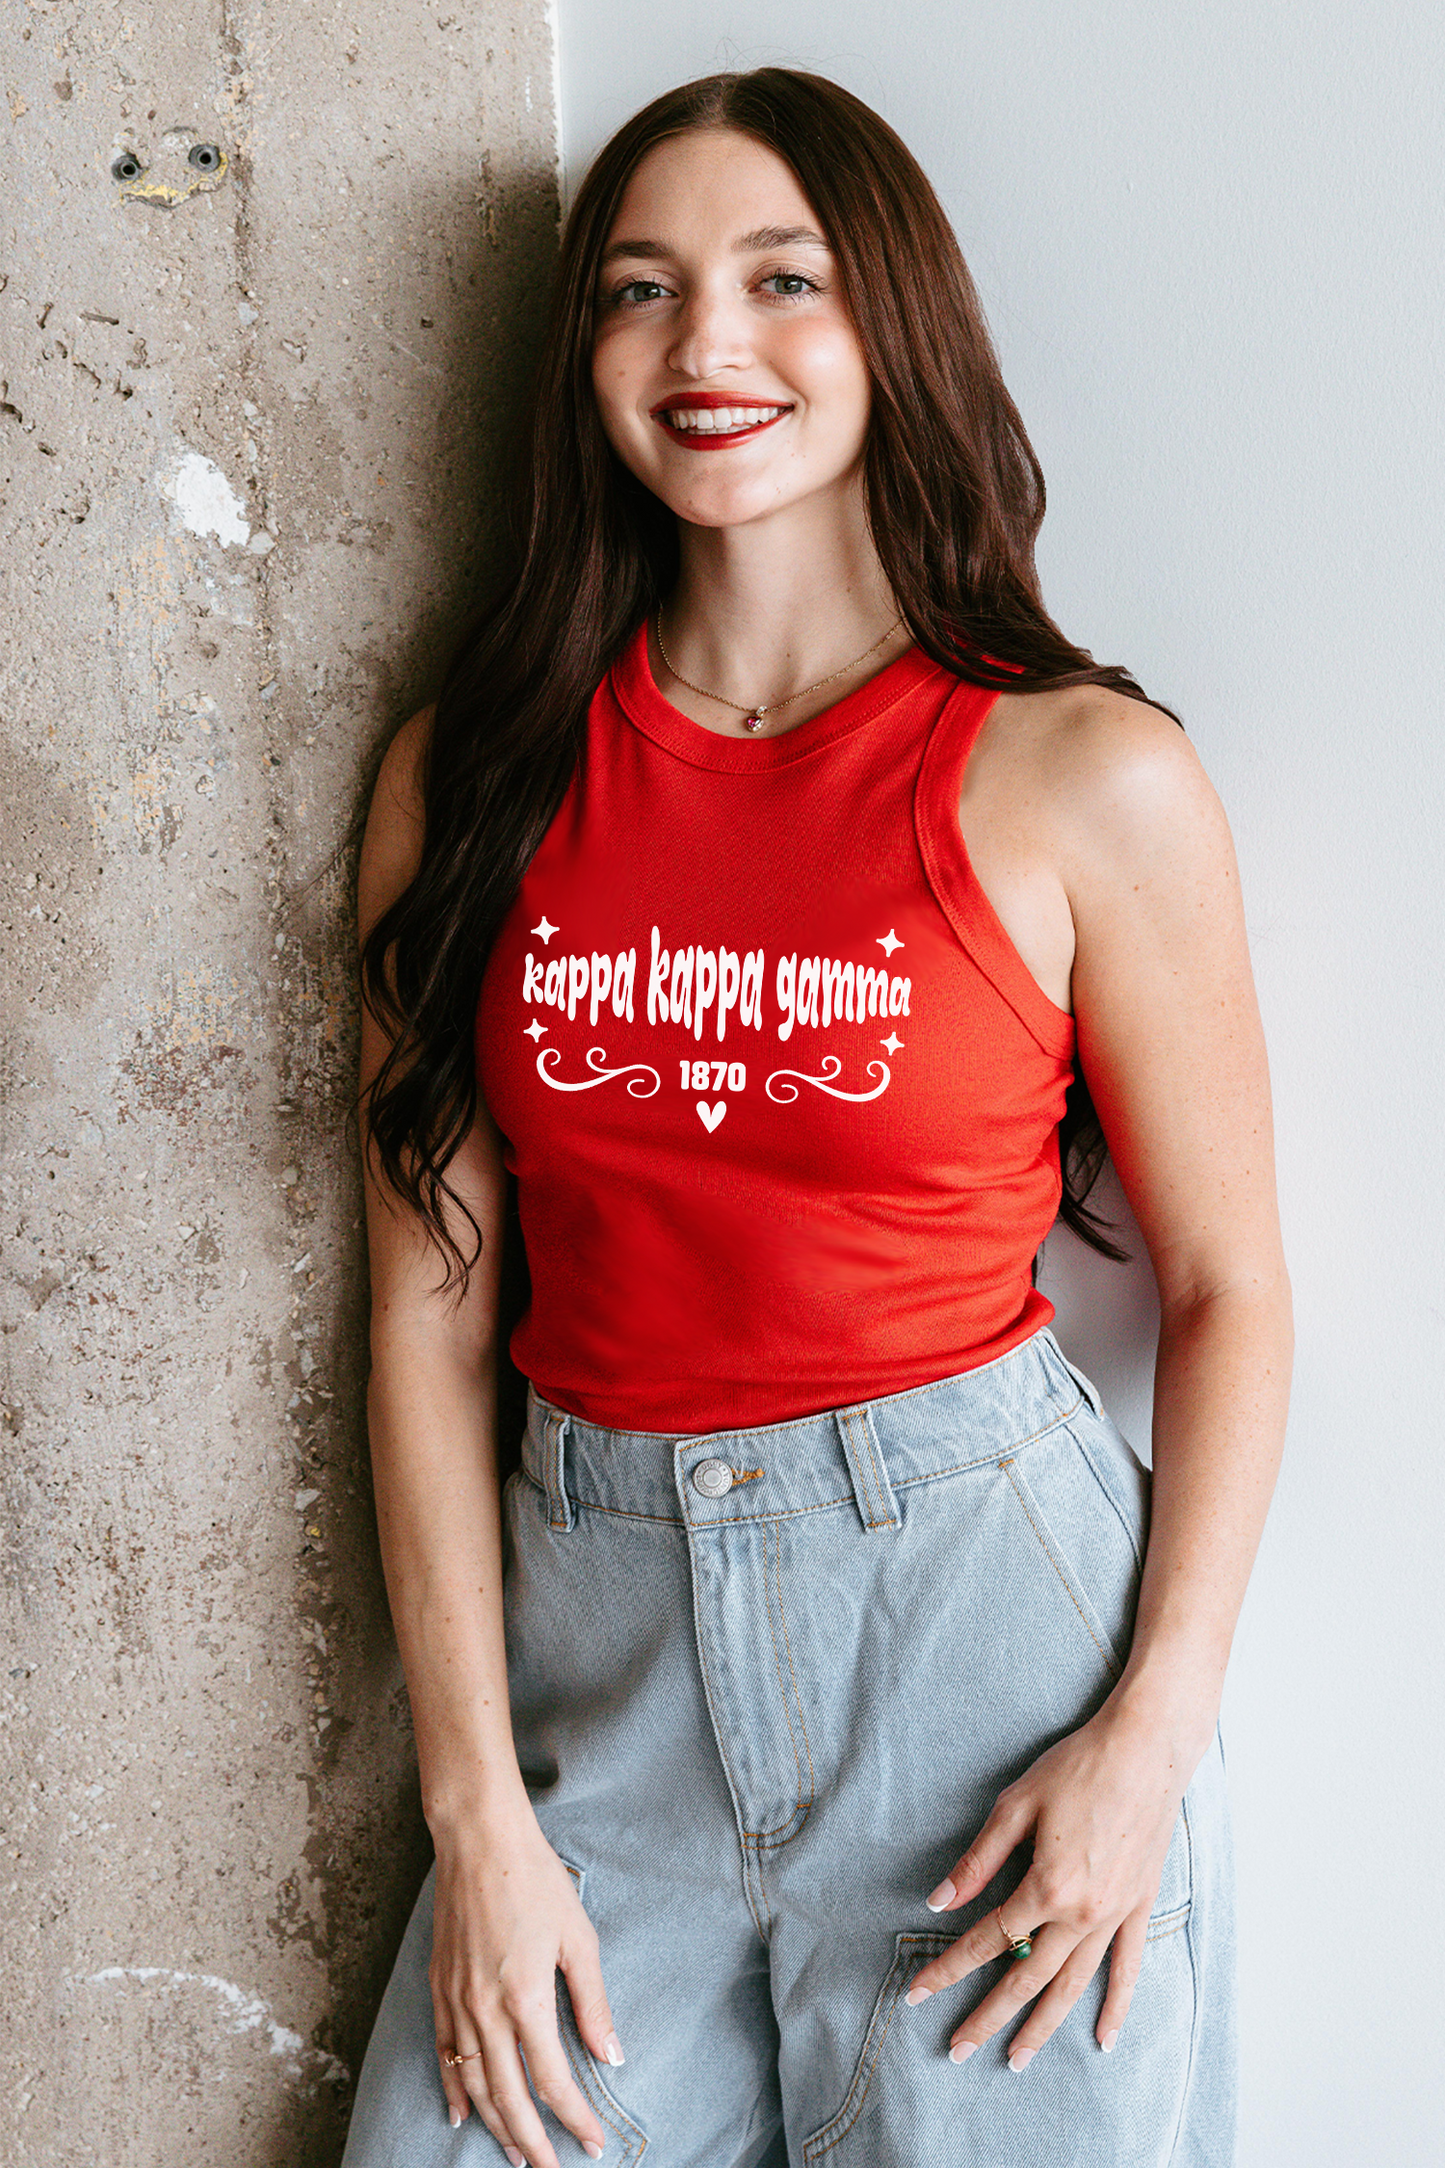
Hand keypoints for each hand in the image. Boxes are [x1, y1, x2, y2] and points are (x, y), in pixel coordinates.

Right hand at [429, 1802, 623, 2165]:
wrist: (479, 1839)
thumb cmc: (535, 1880)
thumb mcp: (579, 1938)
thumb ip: (594, 2003)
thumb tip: (613, 2055)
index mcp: (525, 1999)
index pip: (552, 2082)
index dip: (573, 2119)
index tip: (593, 2143)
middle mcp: (485, 2010)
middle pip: (509, 2097)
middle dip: (532, 2142)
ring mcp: (456, 2001)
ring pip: (473, 2083)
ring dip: (494, 2124)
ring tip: (515, 2153)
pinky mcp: (439, 1987)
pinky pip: (444, 2053)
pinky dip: (453, 2088)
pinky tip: (461, 2112)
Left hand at [904, 1697, 1200, 2068]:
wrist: (1146, 1750)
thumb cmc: (1077, 1768)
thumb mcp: (1015, 1805)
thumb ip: (979, 1860)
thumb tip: (940, 1901)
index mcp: (1046, 1886)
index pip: (988, 1941)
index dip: (948, 1969)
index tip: (918, 1994)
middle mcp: (1082, 1913)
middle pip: (1026, 1978)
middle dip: (988, 2017)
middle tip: (957, 2050)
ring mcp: (1115, 1915)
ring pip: (1072, 1986)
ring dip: (1042, 2027)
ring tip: (1015, 2058)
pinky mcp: (1140, 1907)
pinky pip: (1127, 1969)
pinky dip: (1115, 2007)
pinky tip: (1103, 2039)